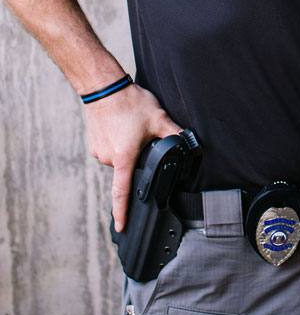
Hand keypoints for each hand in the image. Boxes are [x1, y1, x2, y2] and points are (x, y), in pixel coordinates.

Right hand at [85, 83, 182, 231]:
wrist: (103, 87)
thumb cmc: (129, 103)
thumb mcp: (158, 118)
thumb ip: (174, 134)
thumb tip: (191, 144)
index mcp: (124, 158)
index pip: (121, 193)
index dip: (122, 213)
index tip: (121, 227)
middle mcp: (108, 158)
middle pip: (127, 168)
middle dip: (137, 157)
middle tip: (142, 136)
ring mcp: (98, 151)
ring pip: (119, 158)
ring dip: (127, 148)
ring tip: (131, 127)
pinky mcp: (93, 143)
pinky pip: (109, 148)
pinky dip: (117, 141)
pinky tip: (121, 126)